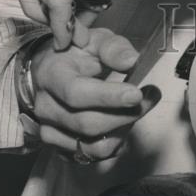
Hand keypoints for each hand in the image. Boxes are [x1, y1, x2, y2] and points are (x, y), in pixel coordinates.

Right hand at [29, 25, 160, 161]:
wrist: (51, 69)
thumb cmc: (77, 53)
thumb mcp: (95, 40)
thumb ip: (113, 48)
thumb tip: (132, 61)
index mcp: (51, 75)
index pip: (76, 93)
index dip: (108, 97)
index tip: (136, 94)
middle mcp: (46, 107)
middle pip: (87, 123)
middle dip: (124, 115)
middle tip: (149, 98)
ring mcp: (50, 130)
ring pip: (91, 145)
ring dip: (122, 131)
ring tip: (138, 110)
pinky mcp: (59, 147)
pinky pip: (90, 155)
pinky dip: (113, 144)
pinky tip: (124, 125)